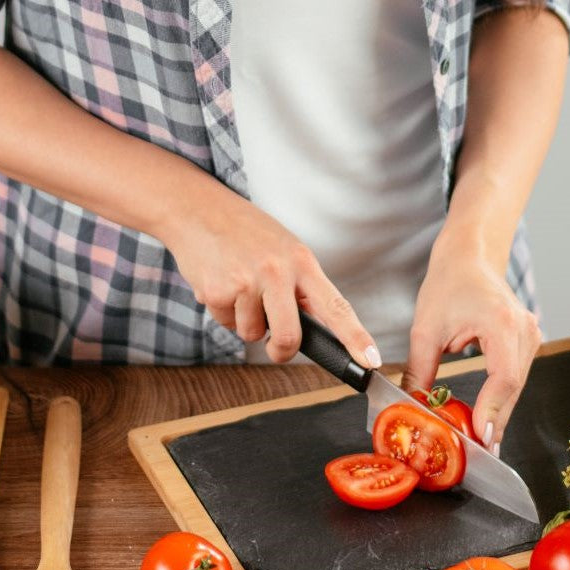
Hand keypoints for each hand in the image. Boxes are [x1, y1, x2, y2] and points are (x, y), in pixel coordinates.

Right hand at [162, 178, 380, 368]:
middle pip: (289, 337)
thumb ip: (300, 286)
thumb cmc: (245, 231)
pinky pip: (225, 322)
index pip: (336, 306)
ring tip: (237, 284)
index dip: (355, 337)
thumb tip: (315, 327)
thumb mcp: (284, 249)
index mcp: (302, 261)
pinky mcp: (217, 291)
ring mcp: (247, 281)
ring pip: (252, 333)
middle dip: (280, 349)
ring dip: (244, 320)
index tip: (370, 361)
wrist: (199, 209)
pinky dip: (222, 310)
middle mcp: (278, 271)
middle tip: (273, 344)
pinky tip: (219, 281)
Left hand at [400, 232, 541, 452]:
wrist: (469, 255)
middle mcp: (524, 329)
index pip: (503, 379)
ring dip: (498, 412)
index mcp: (502, 322)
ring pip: (517, 386)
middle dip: (494, 421)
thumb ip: (420, 372)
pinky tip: (486, 416)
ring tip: (479, 440)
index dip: (492, 412)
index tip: (481, 439)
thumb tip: (413, 409)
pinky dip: (502, 397)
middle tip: (477, 452)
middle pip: (513, 389)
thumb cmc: (449, 282)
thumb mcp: (426, 329)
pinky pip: (516, 376)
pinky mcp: (528, 340)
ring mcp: (531, 334)